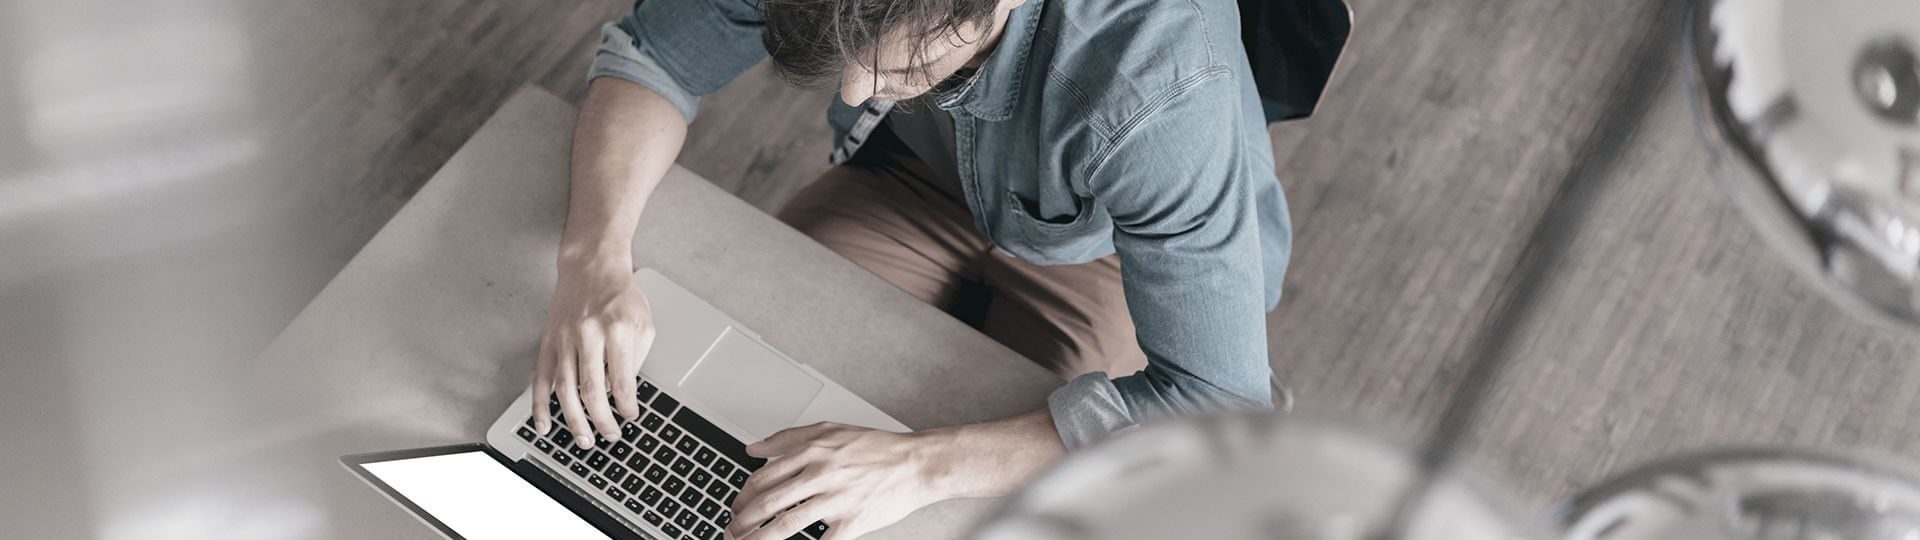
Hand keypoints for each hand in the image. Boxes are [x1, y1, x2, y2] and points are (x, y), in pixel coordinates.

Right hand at [532, 256, 656, 446]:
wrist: (590, 267)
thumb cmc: (620, 295)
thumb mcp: (643, 322)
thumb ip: (636, 358)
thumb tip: (623, 392)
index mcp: (617, 329)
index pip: (623, 379)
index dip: (627, 405)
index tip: (630, 417)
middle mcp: (588, 335)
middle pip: (592, 389)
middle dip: (602, 420)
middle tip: (610, 436)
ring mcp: (564, 339)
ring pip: (565, 389)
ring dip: (574, 420)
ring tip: (584, 440)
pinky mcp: (548, 342)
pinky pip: (541, 379)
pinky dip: (540, 405)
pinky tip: (544, 425)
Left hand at [727, 423, 947, 539]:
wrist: (917, 464)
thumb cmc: (877, 448)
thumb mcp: (830, 430)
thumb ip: (788, 438)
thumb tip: (754, 449)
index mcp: (812, 452)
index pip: (762, 478)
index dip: (742, 498)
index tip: (736, 509)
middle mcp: (820, 474)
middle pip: (767, 503)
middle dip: (741, 523)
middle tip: (732, 532)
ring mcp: (836, 500)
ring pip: (785, 525)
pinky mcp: (852, 522)